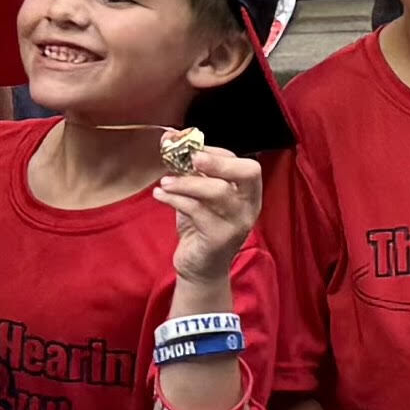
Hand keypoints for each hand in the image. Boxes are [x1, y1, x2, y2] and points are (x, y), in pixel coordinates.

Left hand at [155, 143, 265, 286]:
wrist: (199, 269)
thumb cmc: (199, 228)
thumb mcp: (199, 198)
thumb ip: (191, 172)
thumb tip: (169, 139)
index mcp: (249, 193)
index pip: (243, 163)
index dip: (217, 152)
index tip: (189, 146)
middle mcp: (250, 206)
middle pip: (246, 172)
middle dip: (217, 161)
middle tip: (191, 158)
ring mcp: (237, 223)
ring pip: (217, 191)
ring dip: (187, 182)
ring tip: (165, 181)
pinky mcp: (219, 238)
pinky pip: (197, 211)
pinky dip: (175, 199)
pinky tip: (159, 195)